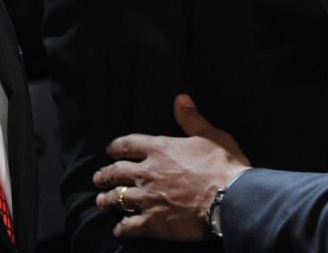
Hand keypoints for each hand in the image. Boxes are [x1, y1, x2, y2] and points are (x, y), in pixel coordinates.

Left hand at [93, 95, 249, 241]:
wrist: (228, 198)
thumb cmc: (222, 165)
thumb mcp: (211, 135)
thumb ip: (192, 119)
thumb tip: (180, 99)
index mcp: (161, 149)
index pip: (129, 144)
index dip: (116, 146)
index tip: (110, 150)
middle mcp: (147, 173)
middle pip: (116, 172)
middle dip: (105, 175)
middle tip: (99, 177)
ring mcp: (146, 198)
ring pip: (117, 198)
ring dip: (108, 199)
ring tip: (102, 200)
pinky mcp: (151, 222)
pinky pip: (127, 226)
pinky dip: (121, 227)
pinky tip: (120, 227)